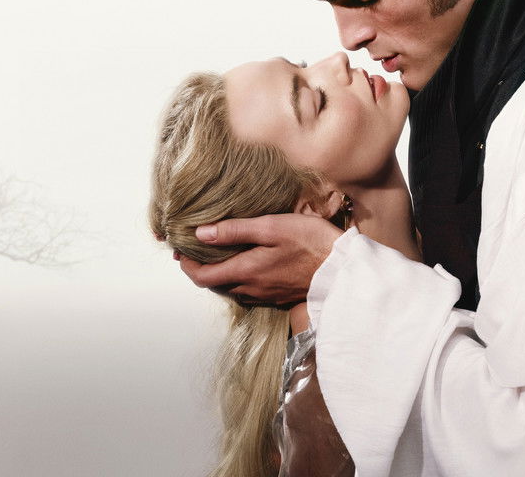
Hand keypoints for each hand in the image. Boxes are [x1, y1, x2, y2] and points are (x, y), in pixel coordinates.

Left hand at [178, 213, 342, 306]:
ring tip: (218, 253)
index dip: (187, 266)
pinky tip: (246, 263)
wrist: (343, 269)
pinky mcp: (279, 296)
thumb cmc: (310, 242)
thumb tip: (201, 233)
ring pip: (232, 288)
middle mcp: (251, 289)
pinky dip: (239, 278)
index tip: (181, 251)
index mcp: (245, 272)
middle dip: (201, 268)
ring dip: (220, 274)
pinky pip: (249, 291)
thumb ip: (235, 231)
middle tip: (195, 249)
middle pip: (215, 284)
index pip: (202, 277)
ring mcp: (266, 296)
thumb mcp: (271, 227)